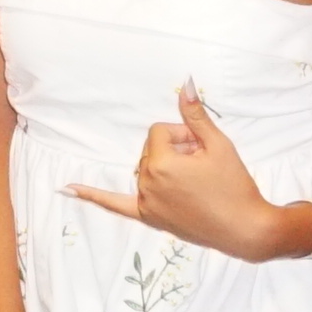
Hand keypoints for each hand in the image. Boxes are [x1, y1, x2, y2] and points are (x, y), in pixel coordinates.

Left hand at [70, 79, 280, 257]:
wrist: (245, 229)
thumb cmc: (235, 186)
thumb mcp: (218, 145)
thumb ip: (195, 115)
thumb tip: (185, 83)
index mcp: (160, 164)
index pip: (160, 131)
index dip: (185, 135)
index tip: (204, 148)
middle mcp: (147, 184)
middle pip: (152, 149)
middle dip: (177, 150)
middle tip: (204, 167)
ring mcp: (146, 204)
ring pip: (147, 169)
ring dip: (166, 167)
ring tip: (196, 183)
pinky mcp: (150, 219)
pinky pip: (116, 205)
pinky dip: (93, 196)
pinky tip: (66, 190)